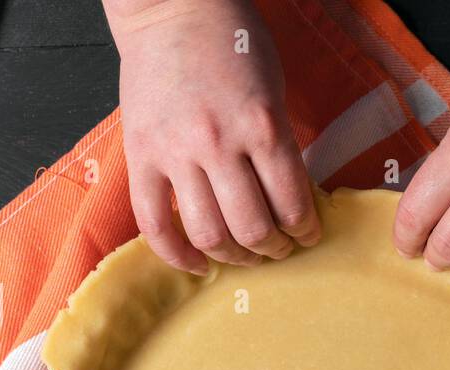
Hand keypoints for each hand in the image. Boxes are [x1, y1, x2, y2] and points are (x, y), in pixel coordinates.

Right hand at [107, 0, 319, 272]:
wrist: (172, 8)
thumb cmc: (230, 43)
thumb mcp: (273, 91)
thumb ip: (280, 145)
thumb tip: (293, 200)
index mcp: (261, 126)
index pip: (293, 203)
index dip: (306, 231)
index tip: (308, 236)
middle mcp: (218, 144)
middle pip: (252, 229)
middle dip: (273, 249)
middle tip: (279, 249)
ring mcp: (175, 154)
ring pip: (208, 234)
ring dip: (234, 256)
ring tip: (244, 255)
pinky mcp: (141, 157)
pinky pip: (155, 224)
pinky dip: (178, 255)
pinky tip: (199, 264)